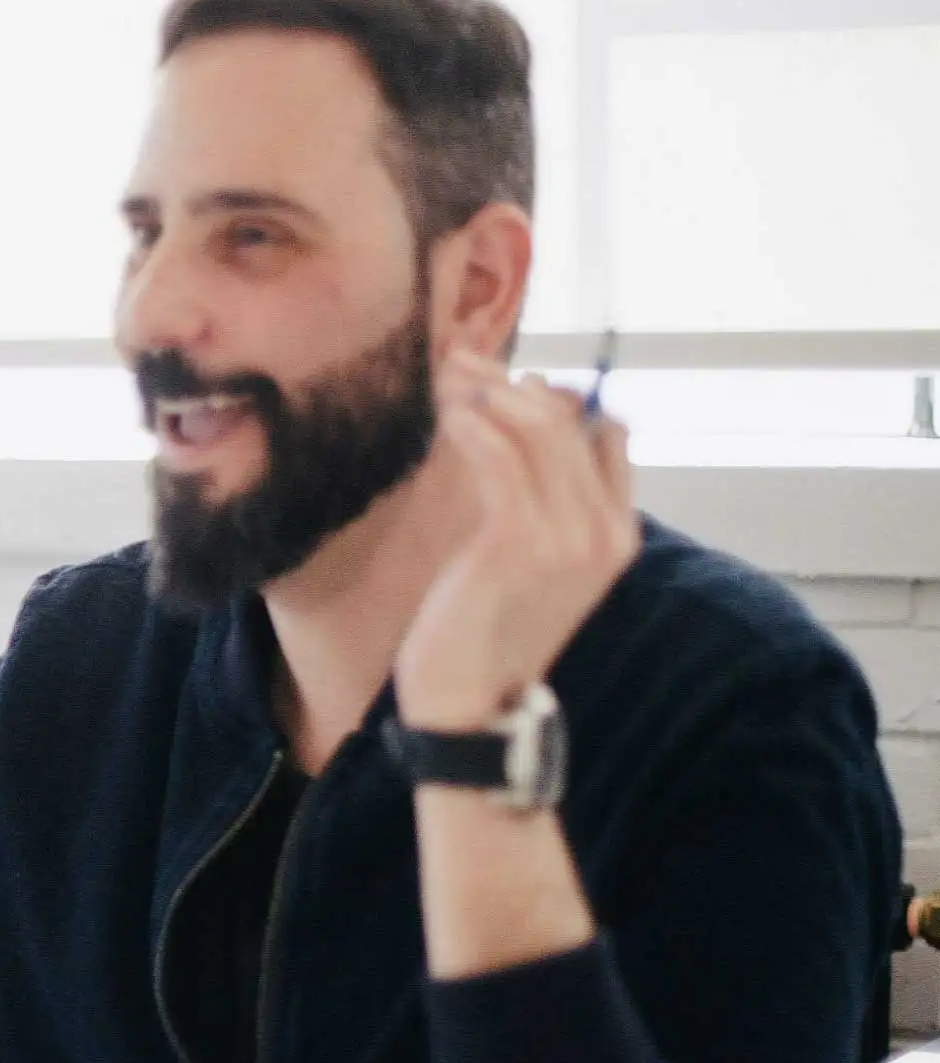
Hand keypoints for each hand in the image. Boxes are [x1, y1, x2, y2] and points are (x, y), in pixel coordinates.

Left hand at [395, 349, 639, 729]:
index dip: (556, 397)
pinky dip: (473, 425)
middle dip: (509, 382)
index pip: (605, 435)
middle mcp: (604, 531)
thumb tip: (526, 430)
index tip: (504, 380)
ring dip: (485, 392)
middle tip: (458, 360)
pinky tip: (448, 413)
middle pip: (569, 423)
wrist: (467, 701)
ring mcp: (568, 537)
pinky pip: (501, 460)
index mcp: (617, 533)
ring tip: (444, 375)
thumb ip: (540, 503)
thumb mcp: (526, 561)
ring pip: (536, 432)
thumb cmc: (484, 628)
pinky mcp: (520, 543)